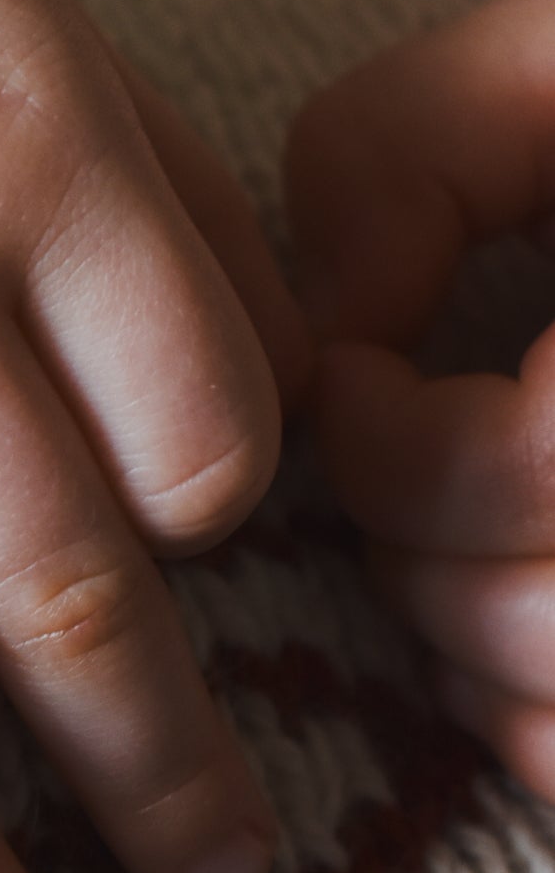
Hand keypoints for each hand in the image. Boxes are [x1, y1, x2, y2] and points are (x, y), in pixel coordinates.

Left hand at [288, 0, 554, 791]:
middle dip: (419, 559)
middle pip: (554, 621)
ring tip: (455, 538)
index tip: (357, 381)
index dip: (395, 450)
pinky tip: (528, 603)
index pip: (536, 470)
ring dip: (472, 650)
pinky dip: (542, 725)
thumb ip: (411, 147)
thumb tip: (339, 337)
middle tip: (397, 467)